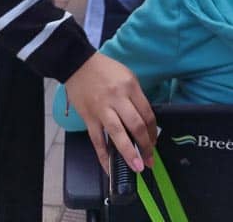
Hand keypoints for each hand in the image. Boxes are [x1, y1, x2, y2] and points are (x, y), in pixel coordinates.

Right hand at [64, 52, 155, 173]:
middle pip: (136, 126)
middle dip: (146, 145)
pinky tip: (109, 168)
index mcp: (130, 87)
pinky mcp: (89, 118)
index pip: (147, 113)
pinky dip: (103, 156)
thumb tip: (143, 120)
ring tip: (137, 167)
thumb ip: (135, 96)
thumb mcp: (127, 76)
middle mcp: (118, 99)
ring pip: (118, 135)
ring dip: (129, 154)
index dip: (153, 131)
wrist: (78, 64)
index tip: (154, 141)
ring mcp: (102, 110)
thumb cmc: (105, 69)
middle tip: (150, 160)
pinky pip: (97, 140)